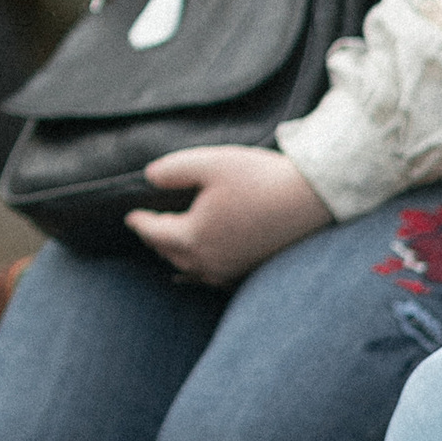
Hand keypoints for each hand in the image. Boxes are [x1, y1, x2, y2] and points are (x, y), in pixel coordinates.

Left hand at [126, 145, 332, 288]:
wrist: (312, 198)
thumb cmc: (260, 178)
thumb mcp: (210, 162)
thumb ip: (173, 170)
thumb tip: (149, 177)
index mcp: (193, 237)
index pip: (154, 232)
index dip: (140, 223)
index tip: (130, 217)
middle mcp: (208, 262)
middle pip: (169, 253)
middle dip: (155, 238)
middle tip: (146, 226)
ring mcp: (230, 271)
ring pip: (190, 268)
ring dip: (175, 255)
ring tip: (168, 243)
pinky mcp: (250, 272)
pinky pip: (213, 278)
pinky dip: (199, 271)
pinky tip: (198, 269)